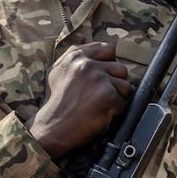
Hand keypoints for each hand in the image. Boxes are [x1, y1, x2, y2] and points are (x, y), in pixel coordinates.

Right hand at [30, 42, 131, 157]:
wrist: (51, 128)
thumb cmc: (54, 103)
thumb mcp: (57, 71)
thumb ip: (76, 57)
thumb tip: (98, 49)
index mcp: (76, 56)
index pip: (108, 49)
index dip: (109, 63)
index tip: (103, 76)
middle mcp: (88, 65)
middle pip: (120, 68)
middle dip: (114, 83)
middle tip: (99, 96)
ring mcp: (99, 80)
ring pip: (125, 86)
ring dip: (116, 98)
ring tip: (98, 105)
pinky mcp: (108, 97)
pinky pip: (122, 103)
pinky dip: (114, 112)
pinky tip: (98, 114)